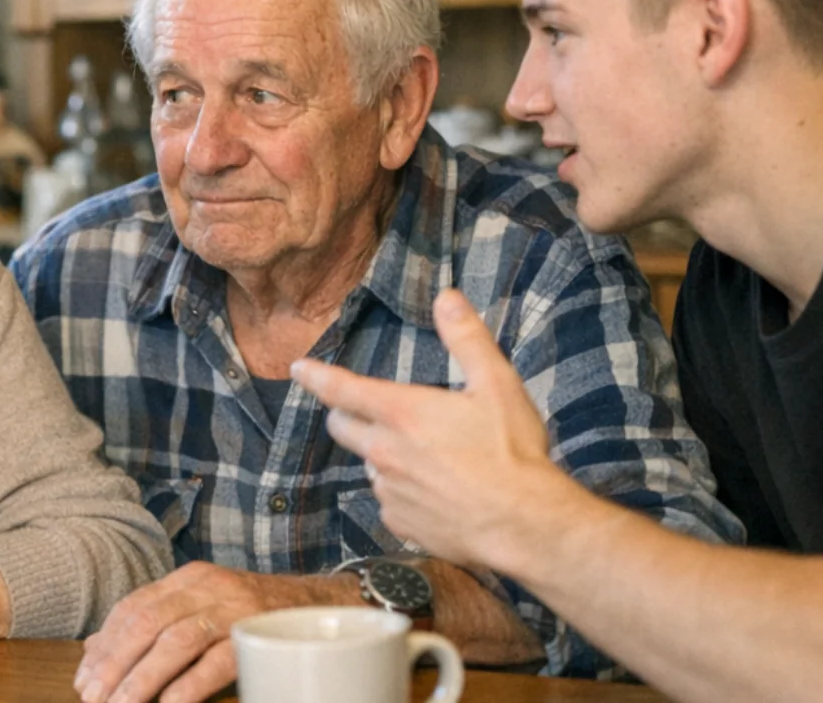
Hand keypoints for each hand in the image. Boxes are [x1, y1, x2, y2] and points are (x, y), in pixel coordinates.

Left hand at [77, 562, 344, 702]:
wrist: (327, 605)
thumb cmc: (257, 614)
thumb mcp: (203, 608)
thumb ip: (155, 623)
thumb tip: (94, 648)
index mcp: (190, 578)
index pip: (134, 607)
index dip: (104, 643)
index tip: (83, 677)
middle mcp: (208, 586)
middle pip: (146, 622)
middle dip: (114, 663)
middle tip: (92, 696)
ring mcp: (234, 608)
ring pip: (175, 640)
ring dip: (141, 678)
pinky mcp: (258, 634)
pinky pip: (216, 660)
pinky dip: (188, 685)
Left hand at [292, 288, 583, 570]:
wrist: (524, 525)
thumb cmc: (511, 451)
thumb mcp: (496, 385)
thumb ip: (467, 339)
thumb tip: (446, 296)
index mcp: (400, 413)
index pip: (341, 389)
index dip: (316, 376)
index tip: (298, 368)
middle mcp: (383, 453)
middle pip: (343, 428)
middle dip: (348, 416)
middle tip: (376, 413)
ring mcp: (388, 492)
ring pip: (370, 467)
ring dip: (383, 458)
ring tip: (427, 459)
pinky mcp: (399, 526)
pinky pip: (390, 503)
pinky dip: (403, 494)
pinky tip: (435, 494)